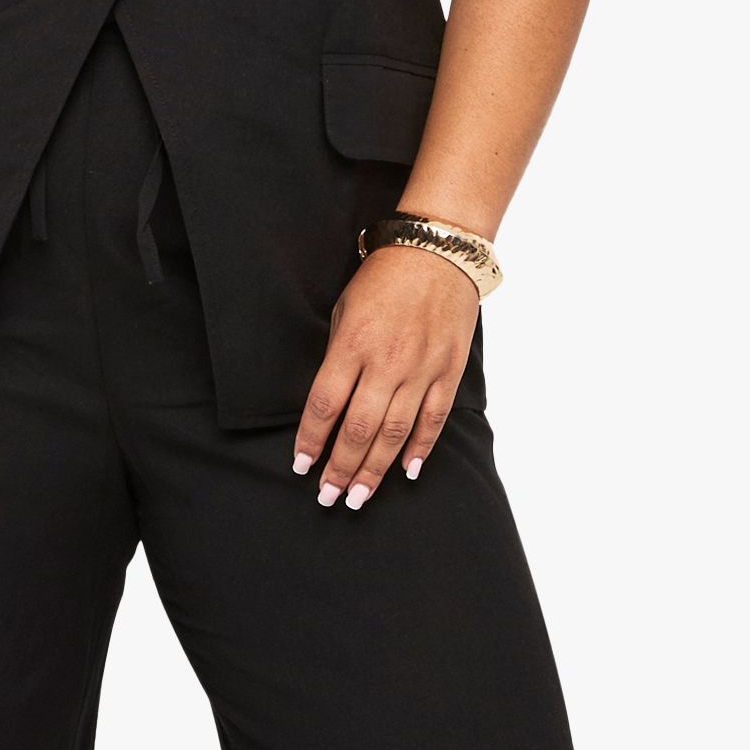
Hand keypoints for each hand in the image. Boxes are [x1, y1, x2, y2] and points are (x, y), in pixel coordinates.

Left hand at [293, 244, 479, 505]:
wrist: (438, 251)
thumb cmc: (384, 277)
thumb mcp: (345, 310)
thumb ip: (338, 357)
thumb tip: (330, 404)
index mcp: (352, 345)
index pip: (325, 406)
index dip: (311, 441)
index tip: (301, 467)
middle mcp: (386, 363)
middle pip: (358, 430)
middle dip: (340, 469)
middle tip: (328, 498)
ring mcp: (421, 370)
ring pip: (394, 434)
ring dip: (374, 470)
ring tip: (359, 497)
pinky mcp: (448, 372)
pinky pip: (432, 420)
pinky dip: (419, 449)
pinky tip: (406, 472)